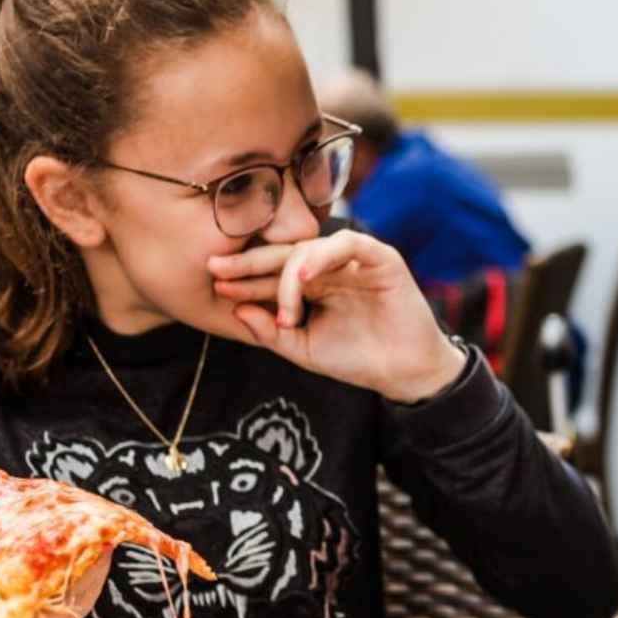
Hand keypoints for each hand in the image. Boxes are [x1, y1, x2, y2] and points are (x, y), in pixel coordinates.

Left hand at [208, 230, 466, 402]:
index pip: (271, 273)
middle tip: (219, 267)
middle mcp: (329, 268)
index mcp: (312, 286)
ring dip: (289, 273)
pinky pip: (348, 244)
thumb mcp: (304, 349)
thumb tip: (236, 310)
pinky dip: (324, 256)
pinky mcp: (380, 258)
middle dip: (250, 261)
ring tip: (283, 304)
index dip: (243, 278)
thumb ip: (271, 332)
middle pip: (284, 255)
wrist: (403, 373)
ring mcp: (353, 261)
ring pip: (311, 248)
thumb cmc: (357, 360)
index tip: (215, 285)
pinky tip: (305, 278)